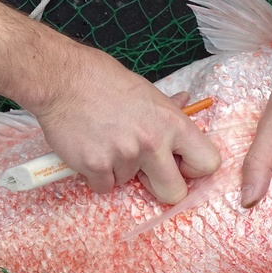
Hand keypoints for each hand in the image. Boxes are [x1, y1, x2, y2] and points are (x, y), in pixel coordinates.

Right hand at [33, 50, 221, 202]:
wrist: (63, 80)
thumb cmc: (104, 81)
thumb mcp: (146, 91)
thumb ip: (167, 109)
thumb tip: (185, 104)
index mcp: (172, 123)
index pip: (208, 162)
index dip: (193, 169)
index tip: (179, 165)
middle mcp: (153, 143)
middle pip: (174, 192)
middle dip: (160, 187)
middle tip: (145, 172)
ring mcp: (124, 156)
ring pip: (129, 184)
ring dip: (117, 170)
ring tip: (104, 141)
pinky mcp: (96, 166)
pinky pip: (103, 186)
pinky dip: (95, 174)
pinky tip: (89, 150)